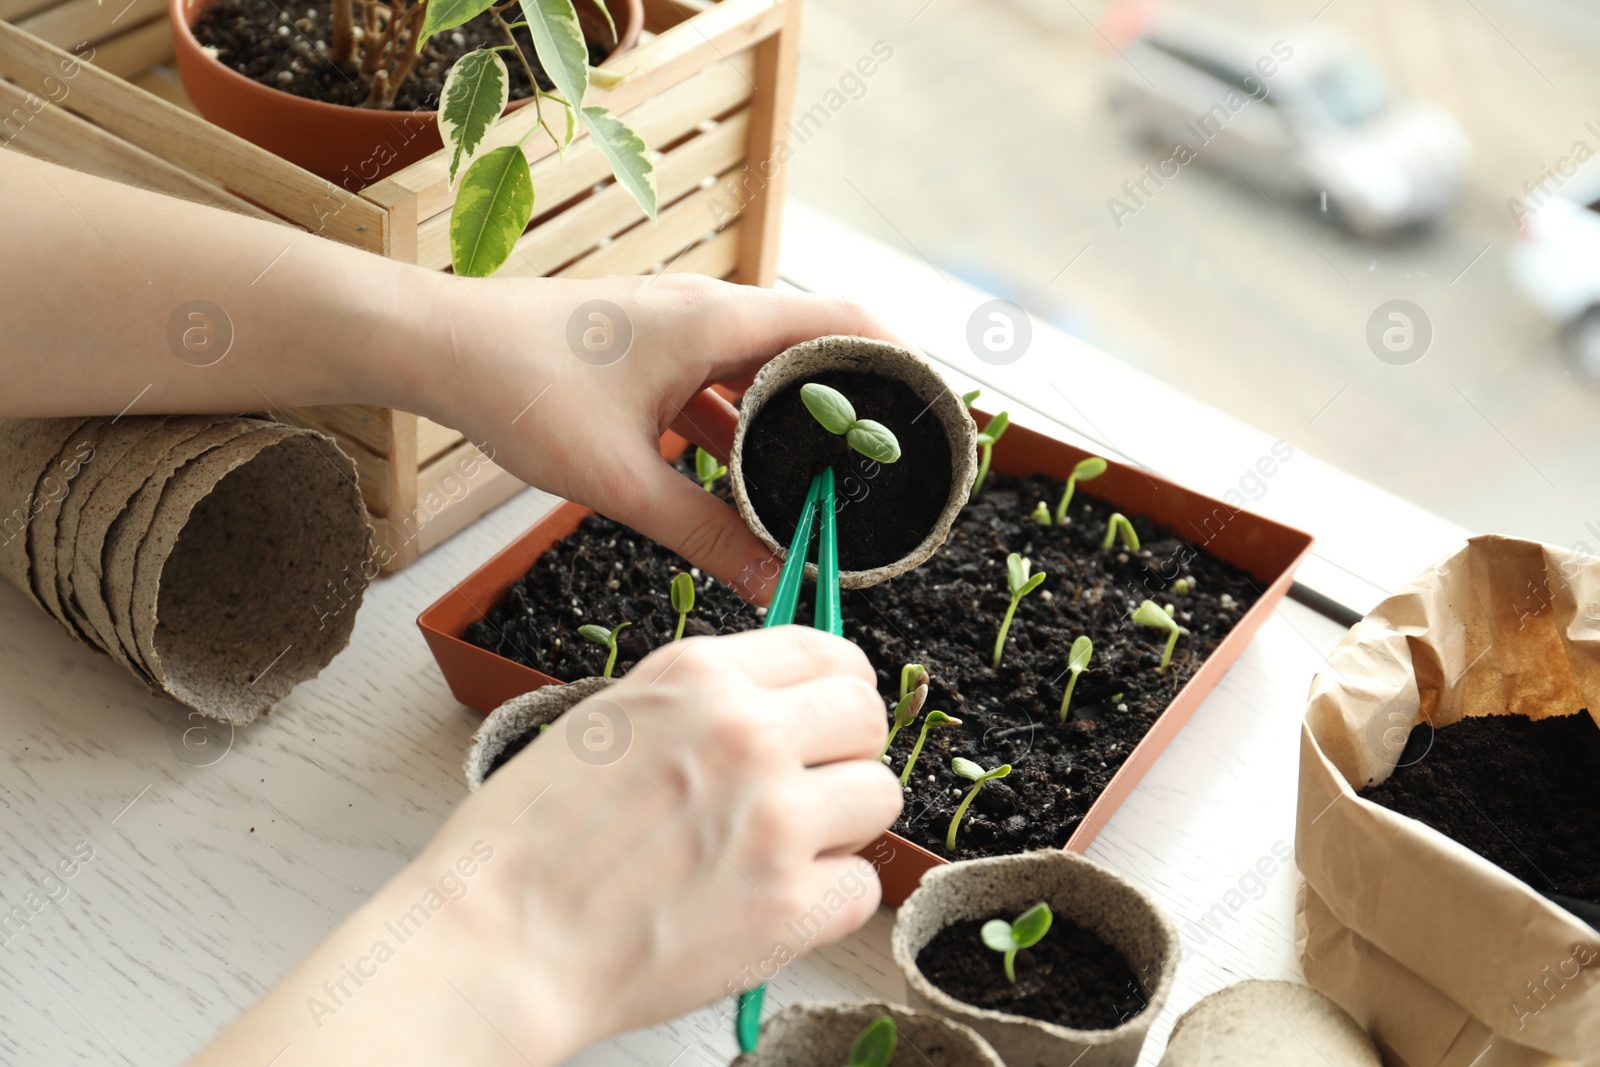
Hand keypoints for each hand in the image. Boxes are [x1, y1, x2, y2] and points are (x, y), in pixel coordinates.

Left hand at [422, 274, 906, 601]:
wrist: (437, 347)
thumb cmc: (521, 391)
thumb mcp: (620, 479)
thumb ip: (703, 533)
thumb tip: (772, 582)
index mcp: (717, 319)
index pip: (844, 319)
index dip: (899, 359)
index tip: (932, 411)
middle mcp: (707, 309)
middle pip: (811, 344)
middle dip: (852, 402)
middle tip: (885, 464)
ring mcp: (677, 325)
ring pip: (762, 368)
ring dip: (791, 418)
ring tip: (823, 480)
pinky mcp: (649, 346)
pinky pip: (719, 381)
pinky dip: (741, 423)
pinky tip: (742, 478)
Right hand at [430, 626, 900, 1053]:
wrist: (499, 944)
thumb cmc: (530, 842)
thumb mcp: (607, 720)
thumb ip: (699, 701)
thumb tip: (777, 700)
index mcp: (699, 676)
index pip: (827, 651)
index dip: (838, 687)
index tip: (831, 716)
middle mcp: (747, 733)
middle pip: (867, 716)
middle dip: (847, 752)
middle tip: (809, 788)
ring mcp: (776, 819)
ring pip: (881, 797)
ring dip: (842, 825)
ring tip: (780, 851)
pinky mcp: (791, 906)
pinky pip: (862, 885)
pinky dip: (827, 901)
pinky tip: (771, 904)